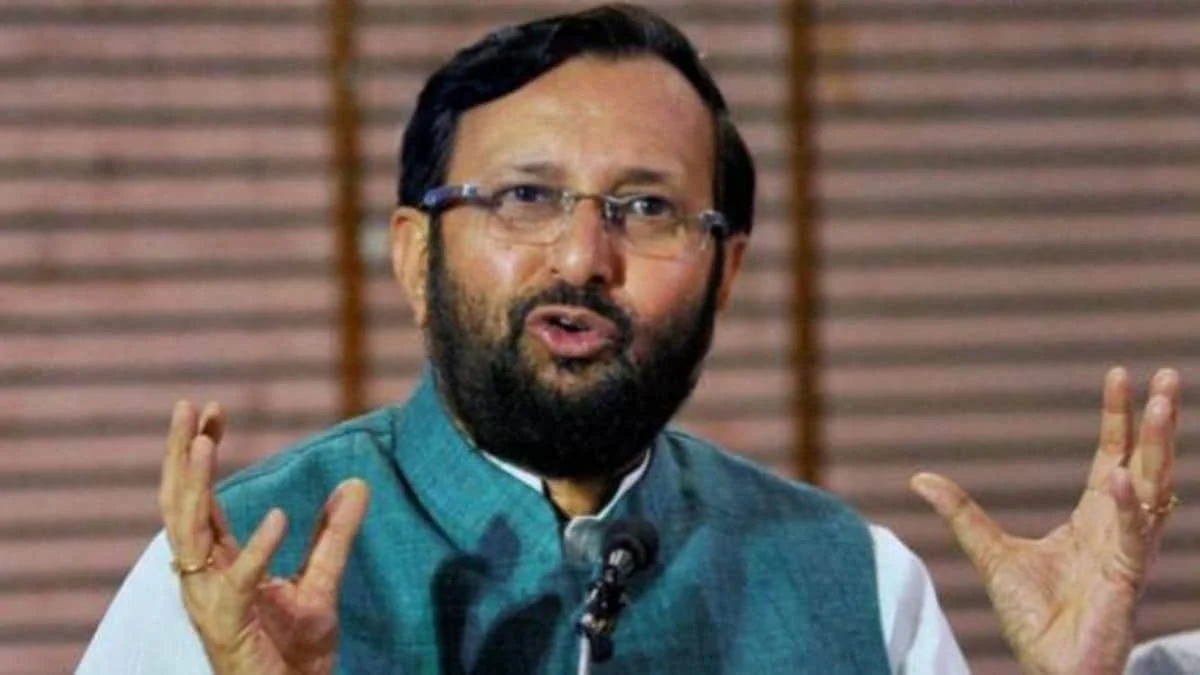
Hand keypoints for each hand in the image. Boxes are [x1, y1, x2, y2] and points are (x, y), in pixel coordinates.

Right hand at [158, 401, 370, 674]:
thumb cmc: (295, 650)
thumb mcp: (322, 580)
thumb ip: (334, 534)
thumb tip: (357, 482)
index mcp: (217, 562)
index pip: (198, 497)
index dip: (198, 453)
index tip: (211, 409)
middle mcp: (203, 576)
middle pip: (178, 504)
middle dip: (178, 454)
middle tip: (186, 406)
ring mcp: (210, 599)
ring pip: (188, 533)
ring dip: (194, 485)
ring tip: (203, 441)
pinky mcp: (230, 623)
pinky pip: (238, 581)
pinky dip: (258, 548)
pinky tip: (281, 515)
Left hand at [911, 367, 1180, 674]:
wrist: (1048, 668)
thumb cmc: (1033, 619)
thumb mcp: (991, 554)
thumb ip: (962, 514)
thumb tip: (919, 477)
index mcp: (1094, 521)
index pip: (1111, 457)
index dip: (1117, 419)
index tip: (1120, 376)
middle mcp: (1118, 531)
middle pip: (1145, 464)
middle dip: (1156, 422)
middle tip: (1167, 375)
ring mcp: (1128, 553)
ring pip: (1153, 490)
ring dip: (1158, 448)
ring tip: (1160, 405)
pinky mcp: (1126, 580)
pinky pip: (1131, 536)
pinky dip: (1126, 506)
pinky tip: (1120, 475)